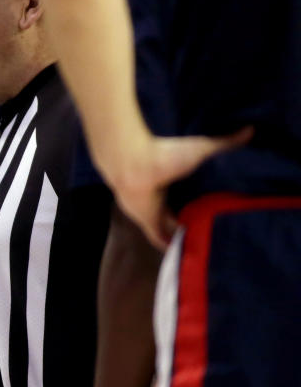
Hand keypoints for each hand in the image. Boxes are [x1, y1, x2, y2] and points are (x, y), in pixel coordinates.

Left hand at [108, 128, 251, 248]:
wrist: (135, 164)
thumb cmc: (166, 153)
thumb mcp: (201, 149)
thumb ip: (224, 144)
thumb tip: (250, 130)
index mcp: (175, 179)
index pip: (194, 194)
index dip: (207, 201)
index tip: (225, 209)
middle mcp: (165, 196)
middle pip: (184, 212)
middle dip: (198, 220)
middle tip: (221, 231)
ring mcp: (154, 210)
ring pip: (173, 228)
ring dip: (186, 235)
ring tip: (209, 246)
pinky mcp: (147, 222)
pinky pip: (160, 239)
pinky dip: (171, 247)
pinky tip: (187, 256)